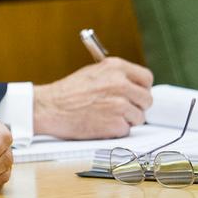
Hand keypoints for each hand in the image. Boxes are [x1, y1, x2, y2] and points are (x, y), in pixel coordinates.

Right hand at [33, 57, 153, 138]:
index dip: (142, 88)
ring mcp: (120, 105)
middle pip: (147, 99)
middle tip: (121, 108)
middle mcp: (121, 84)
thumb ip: (116, 76)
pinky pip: (126, 130)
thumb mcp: (93, 72)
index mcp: (116, 67)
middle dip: (136, 106)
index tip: (136, 94)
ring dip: (126, 119)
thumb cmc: (67, 92)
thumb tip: (134, 85)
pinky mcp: (116, 124)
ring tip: (105, 115)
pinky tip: (100, 123)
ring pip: (139, 117)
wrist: (50, 108)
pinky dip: (115, 130)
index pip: (146, 78)